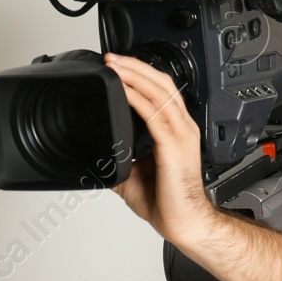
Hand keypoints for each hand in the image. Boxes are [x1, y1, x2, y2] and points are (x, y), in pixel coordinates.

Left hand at [104, 52, 219, 246]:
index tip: (118, 66)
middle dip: (135, 66)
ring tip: (114, 65)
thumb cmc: (167, 202)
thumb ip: (120, 159)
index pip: (161, 91)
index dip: (141, 74)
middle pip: (162, 83)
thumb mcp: (134, 174)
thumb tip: (97, 156)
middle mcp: (182, 127)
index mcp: (176, 130)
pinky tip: (123, 88)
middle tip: (112, 58)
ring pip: (159, 91)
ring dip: (135, 75)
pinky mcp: (174, 145)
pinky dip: (137, 97)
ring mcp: (181, 134)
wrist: (184, 222)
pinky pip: (154, 113)